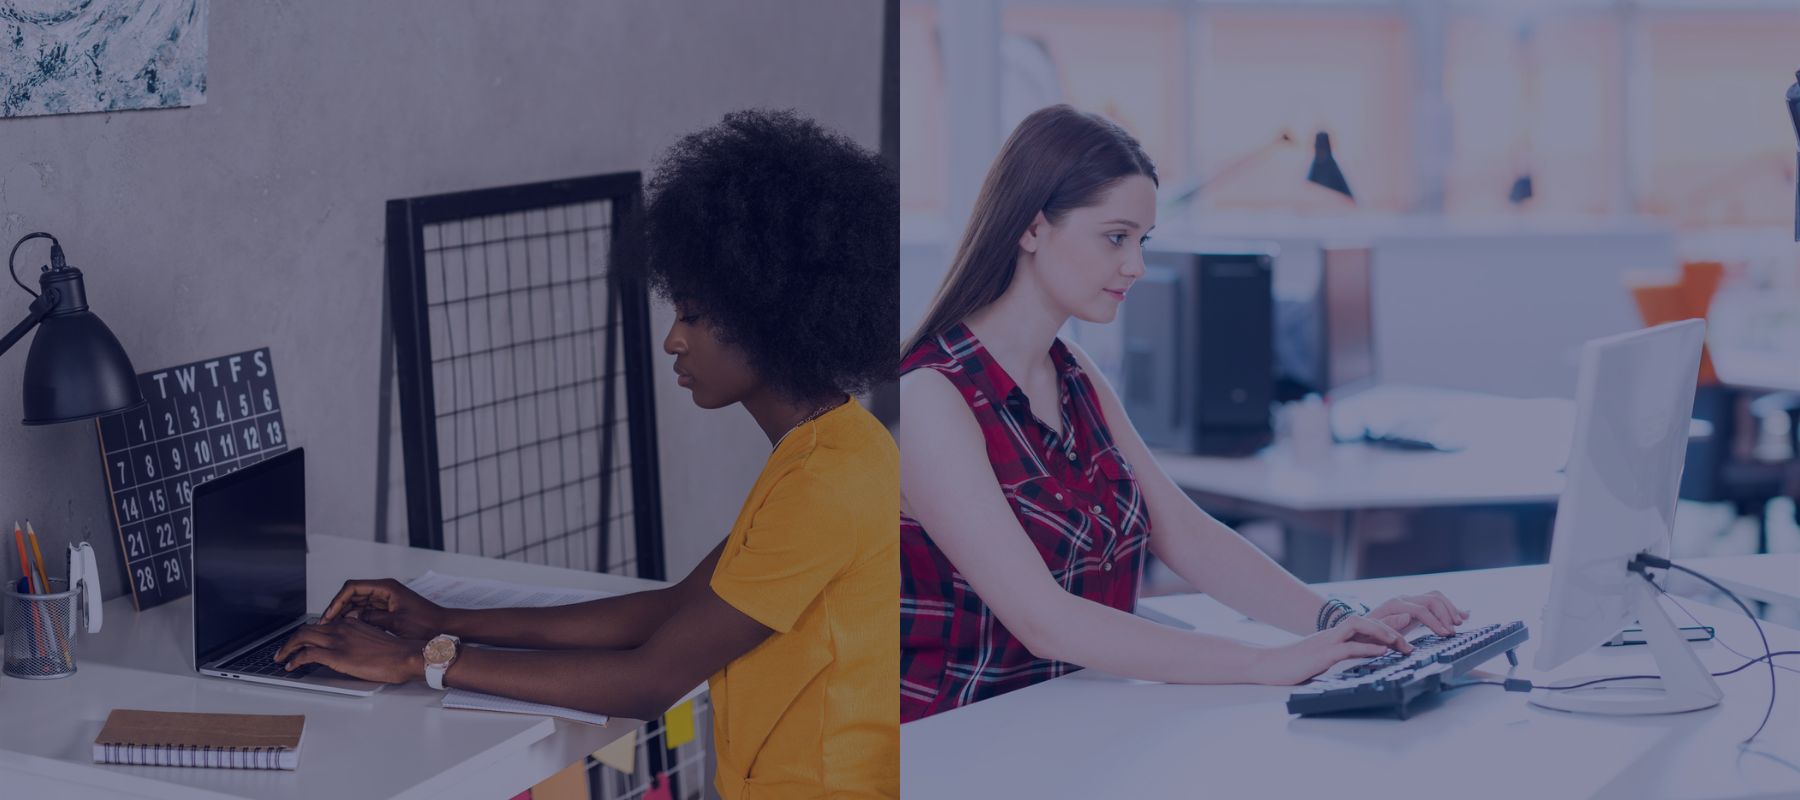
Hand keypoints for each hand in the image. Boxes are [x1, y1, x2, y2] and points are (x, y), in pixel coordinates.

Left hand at [273, 617, 425, 684]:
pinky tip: (291, 666)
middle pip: (306, 629)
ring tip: (280, 658)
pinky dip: (295, 659)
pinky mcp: (336, 655)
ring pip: (302, 638)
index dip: (306, 634)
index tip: (300, 642)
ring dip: (287, 648)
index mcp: (350, 623)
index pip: (320, 624)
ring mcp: (337, 641)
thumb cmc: (396, 652)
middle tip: (283, 650)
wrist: (405, 655)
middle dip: (290, 640)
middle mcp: (340, 628)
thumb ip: (357, 639)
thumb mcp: (373, 639)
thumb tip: (349, 648)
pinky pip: (307, 654)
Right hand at [319, 578, 449, 639]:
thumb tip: (350, 620)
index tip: (328, 615)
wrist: (444, 626)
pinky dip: (355, 618)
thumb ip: (372, 619)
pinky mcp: (387, 607)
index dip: (337, 601)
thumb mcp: (395, 624)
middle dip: (337, 608)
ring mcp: (385, 598)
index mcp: (386, 587)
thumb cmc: (426, 624)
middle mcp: (384, 589)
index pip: (352, 587)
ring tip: (331, 628)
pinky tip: (346, 629)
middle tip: (324, 624)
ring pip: (357, 602)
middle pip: (352, 594)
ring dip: (344, 613)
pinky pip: (366, 610)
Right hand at [1254, 616, 1413, 685]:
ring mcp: (1327, 642)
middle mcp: (1332, 635)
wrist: (1267, 665)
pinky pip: (1348, 647)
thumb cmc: (1292, 664)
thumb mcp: (1321, 658)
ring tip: (1399, 641)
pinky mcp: (1322, 654)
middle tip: (1409, 643)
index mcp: (1334, 636)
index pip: (1365, 626)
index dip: (1386, 627)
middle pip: (1367, 621)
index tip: (1405, 637)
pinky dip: (1367, 648)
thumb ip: (1338, 654)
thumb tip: (1358, 657)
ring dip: (1381, 631)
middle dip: (1391, 628)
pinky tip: (1381, 652)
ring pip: (1359, 626)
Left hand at [1367, 591, 1465, 636]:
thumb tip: (1408, 616)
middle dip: (1445, 615)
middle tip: (1453, 632)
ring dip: (1450, 609)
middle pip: (1431, 599)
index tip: (1445, 635)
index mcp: (1394, 605)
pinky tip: (1464, 615)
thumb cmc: (1367, 634)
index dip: (1435, 622)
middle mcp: (1403, 599)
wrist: (1362, 628)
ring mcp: (1410, 600)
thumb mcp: (1374, 632)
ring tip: (1459, 624)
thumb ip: (1390, 625)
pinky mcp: (1416, 604)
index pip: (1420, 609)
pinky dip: (1450, 607)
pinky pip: (1436, 600)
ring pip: (1436, 597)